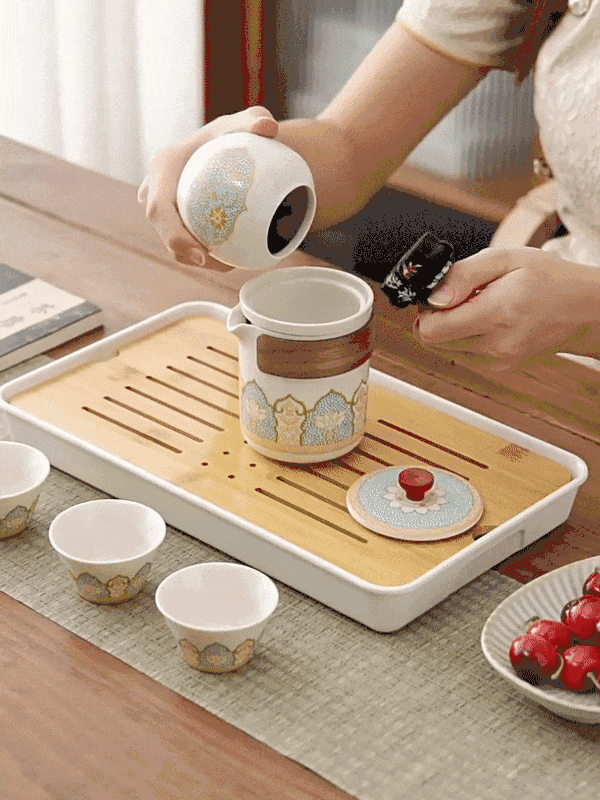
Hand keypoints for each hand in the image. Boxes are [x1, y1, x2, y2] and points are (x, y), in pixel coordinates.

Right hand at [138, 107, 278, 270]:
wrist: (225, 146)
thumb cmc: (233, 135)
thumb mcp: (244, 124)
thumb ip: (255, 120)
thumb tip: (268, 129)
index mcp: (164, 167)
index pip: (159, 208)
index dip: (174, 235)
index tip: (201, 254)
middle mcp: (154, 188)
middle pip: (163, 230)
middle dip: (186, 253)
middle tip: (222, 266)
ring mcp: (161, 206)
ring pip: (172, 241)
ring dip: (196, 259)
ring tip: (229, 265)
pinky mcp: (172, 219)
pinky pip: (183, 242)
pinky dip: (202, 253)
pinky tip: (228, 260)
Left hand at [414, 247, 599, 370]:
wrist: (582, 310)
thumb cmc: (548, 279)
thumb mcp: (507, 258)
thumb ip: (464, 275)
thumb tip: (433, 297)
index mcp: (497, 314)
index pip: (432, 329)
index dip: (427, 309)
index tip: (441, 293)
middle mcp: (495, 345)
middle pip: (432, 342)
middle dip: (435, 318)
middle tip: (458, 297)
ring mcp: (497, 361)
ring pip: (444, 349)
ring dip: (450, 328)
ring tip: (476, 307)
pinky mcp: (498, 367)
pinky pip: (461, 354)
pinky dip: (463, 337)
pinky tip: (485, 320)